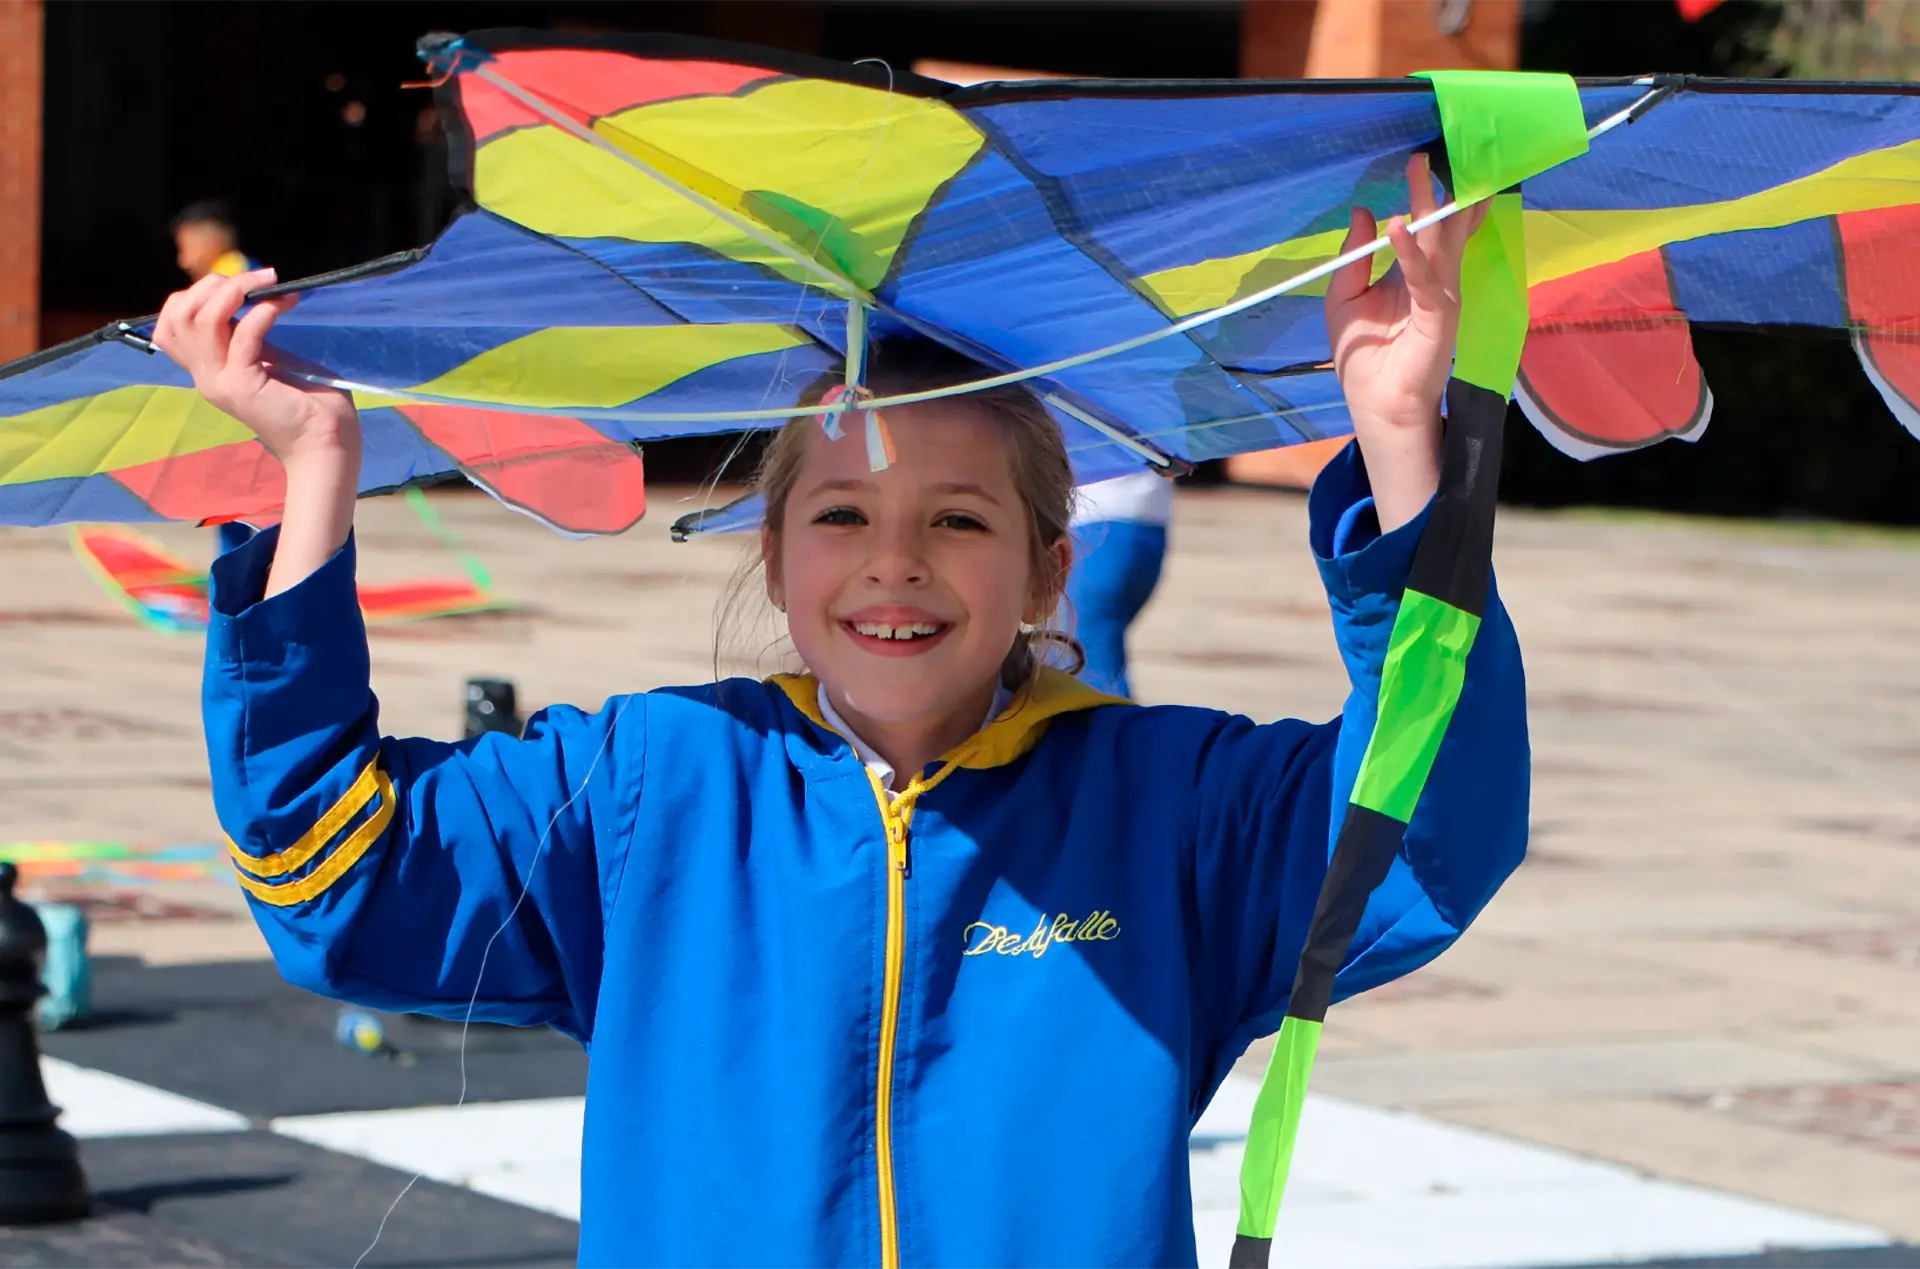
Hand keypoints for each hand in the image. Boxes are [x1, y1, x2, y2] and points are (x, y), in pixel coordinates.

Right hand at [153, 268, 361, 596]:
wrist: (328, 444)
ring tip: (272, 283)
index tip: (240, 283)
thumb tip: (250, 298)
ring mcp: (221, 382)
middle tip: (258, 278)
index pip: (172, 322)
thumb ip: (250, 335)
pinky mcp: (244, 386)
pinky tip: (283, 305)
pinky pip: (243, 335)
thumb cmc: (309, 403)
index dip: (196, 293)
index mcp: (209, 369)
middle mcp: (206, 376)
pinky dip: (262, 312)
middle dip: (213, 285)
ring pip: (201, 319)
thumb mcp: (270, 360)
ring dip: (236, 290)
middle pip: (178, 315)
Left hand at [1325, 153, 1487, 530]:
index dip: (1429, 195)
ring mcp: (1441, 297)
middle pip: (1441, 227)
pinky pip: (1426, 278)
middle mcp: (1434, 280)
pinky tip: (1398, 227)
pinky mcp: (1438, 317)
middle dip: (1436, 189)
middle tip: (1426, 153)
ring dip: (1429, 208)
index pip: (1429, 227)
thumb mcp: (1344, 297)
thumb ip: (1353, 257)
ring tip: (1420, 172)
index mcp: (1414, 274)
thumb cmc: (1363, 355)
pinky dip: (1411, 253)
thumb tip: (1362, 212)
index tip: (1423, 158)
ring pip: (1440, 244)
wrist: (1376, 404)